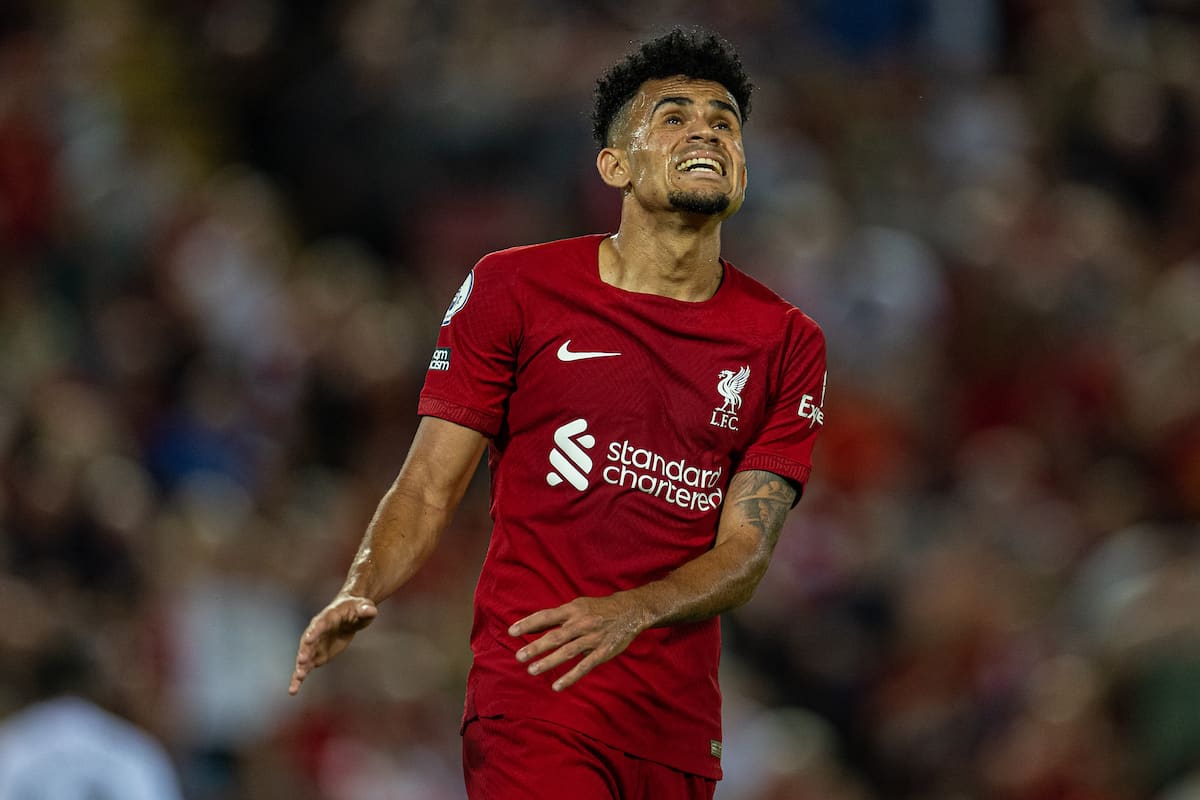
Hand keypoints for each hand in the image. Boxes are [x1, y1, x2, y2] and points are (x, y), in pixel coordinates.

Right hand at [289, 595, 377, 694]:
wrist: (351, 613)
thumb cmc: (358, 607)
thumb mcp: (364, 607)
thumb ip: (366, 609)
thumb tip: (370, 611)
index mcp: (327, 617)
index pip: (319, 624)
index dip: (314, 632)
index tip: (307, 640)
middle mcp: (316, 631)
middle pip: (308, 642)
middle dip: (305, 651)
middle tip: (301, 661)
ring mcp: (315, 644)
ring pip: (305, 656)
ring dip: (301, 667)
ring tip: (297, 680)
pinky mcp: (317, 655)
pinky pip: (307, 667)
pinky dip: (299, 677)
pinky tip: (293, 689)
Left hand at [508, 593, 648, 691]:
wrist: (630, 611)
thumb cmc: (597, 609)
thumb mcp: (577, 606)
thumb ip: (556, 617)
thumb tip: (531, 627)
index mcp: (573, 610)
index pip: (546, 616)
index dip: (528, 624)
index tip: (511, 632)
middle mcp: (581, 623)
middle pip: (555, 636)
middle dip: (536, 647)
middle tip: (518, 656)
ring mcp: (593, 638)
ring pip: (568, 652)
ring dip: (549, 661)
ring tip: (531, 670)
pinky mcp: (603, 652)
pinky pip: (585, 666)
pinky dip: (571, 676)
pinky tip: (556, 685)